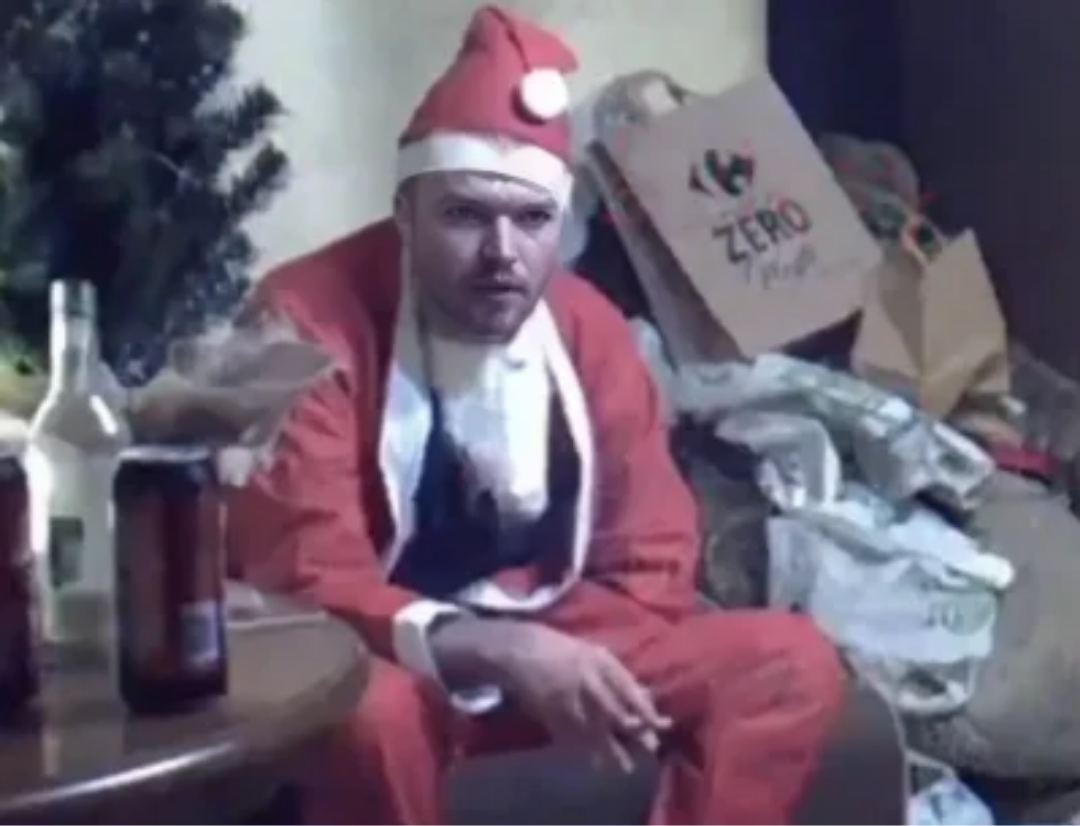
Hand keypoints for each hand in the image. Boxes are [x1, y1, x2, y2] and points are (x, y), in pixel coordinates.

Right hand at [494, 624, 670, 771]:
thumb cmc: (563, 650)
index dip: (645, 709)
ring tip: (625, 767)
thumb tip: (647, 697)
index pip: (628, 689)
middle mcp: (586, 679)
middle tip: (650, 749)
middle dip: (633, 732)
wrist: (520, 649)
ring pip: (594, 729)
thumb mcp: (594, 654)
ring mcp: (566, 697)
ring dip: (611, 750)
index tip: (661, 725)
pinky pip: (571, 736)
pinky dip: (584, 750)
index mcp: (599, 661)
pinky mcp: (549, 712)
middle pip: (614, 711)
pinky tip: (595, 762)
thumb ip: (619, 676)